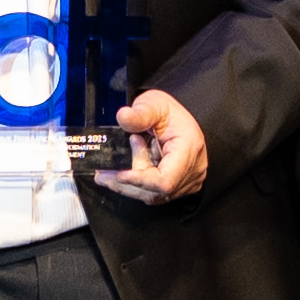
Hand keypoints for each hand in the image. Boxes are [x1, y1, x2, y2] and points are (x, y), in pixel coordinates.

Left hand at [90, 87, 209, 202]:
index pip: (165, 180)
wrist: (175, 118)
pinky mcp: (180, 186)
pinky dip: (136, 186)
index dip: (140, 181)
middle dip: (128, 181)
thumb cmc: (168, 112)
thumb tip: (123, 117)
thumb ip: (139, 113)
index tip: (119, 174)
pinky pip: (155, 194)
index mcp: (189, 149)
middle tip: (106, 169)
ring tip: (110, 171)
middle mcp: (193, 169)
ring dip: (128, 185)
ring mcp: (188, 180)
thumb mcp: (153, 104)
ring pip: (153, 196)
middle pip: (156, 190)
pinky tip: (123, 174)